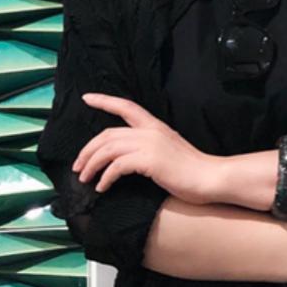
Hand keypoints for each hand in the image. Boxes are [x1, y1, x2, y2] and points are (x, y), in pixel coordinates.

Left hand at [73, 93, 216, 205]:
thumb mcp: (167, 149)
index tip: (86, 98)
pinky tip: (103, 188)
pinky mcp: (150, 160)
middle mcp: (150, 130)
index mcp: (154, 125)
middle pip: (108, 134)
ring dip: (92, 164)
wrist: (209, 177)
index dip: (104, 100)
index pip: (125, 106)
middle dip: (88, 149)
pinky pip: (118, 166)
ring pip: (109, 149)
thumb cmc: (190, 169)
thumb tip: (127, 157)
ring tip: (84, 179)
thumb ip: (149, 146)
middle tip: (77, 166)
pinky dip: (106, 177)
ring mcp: (150, 144)